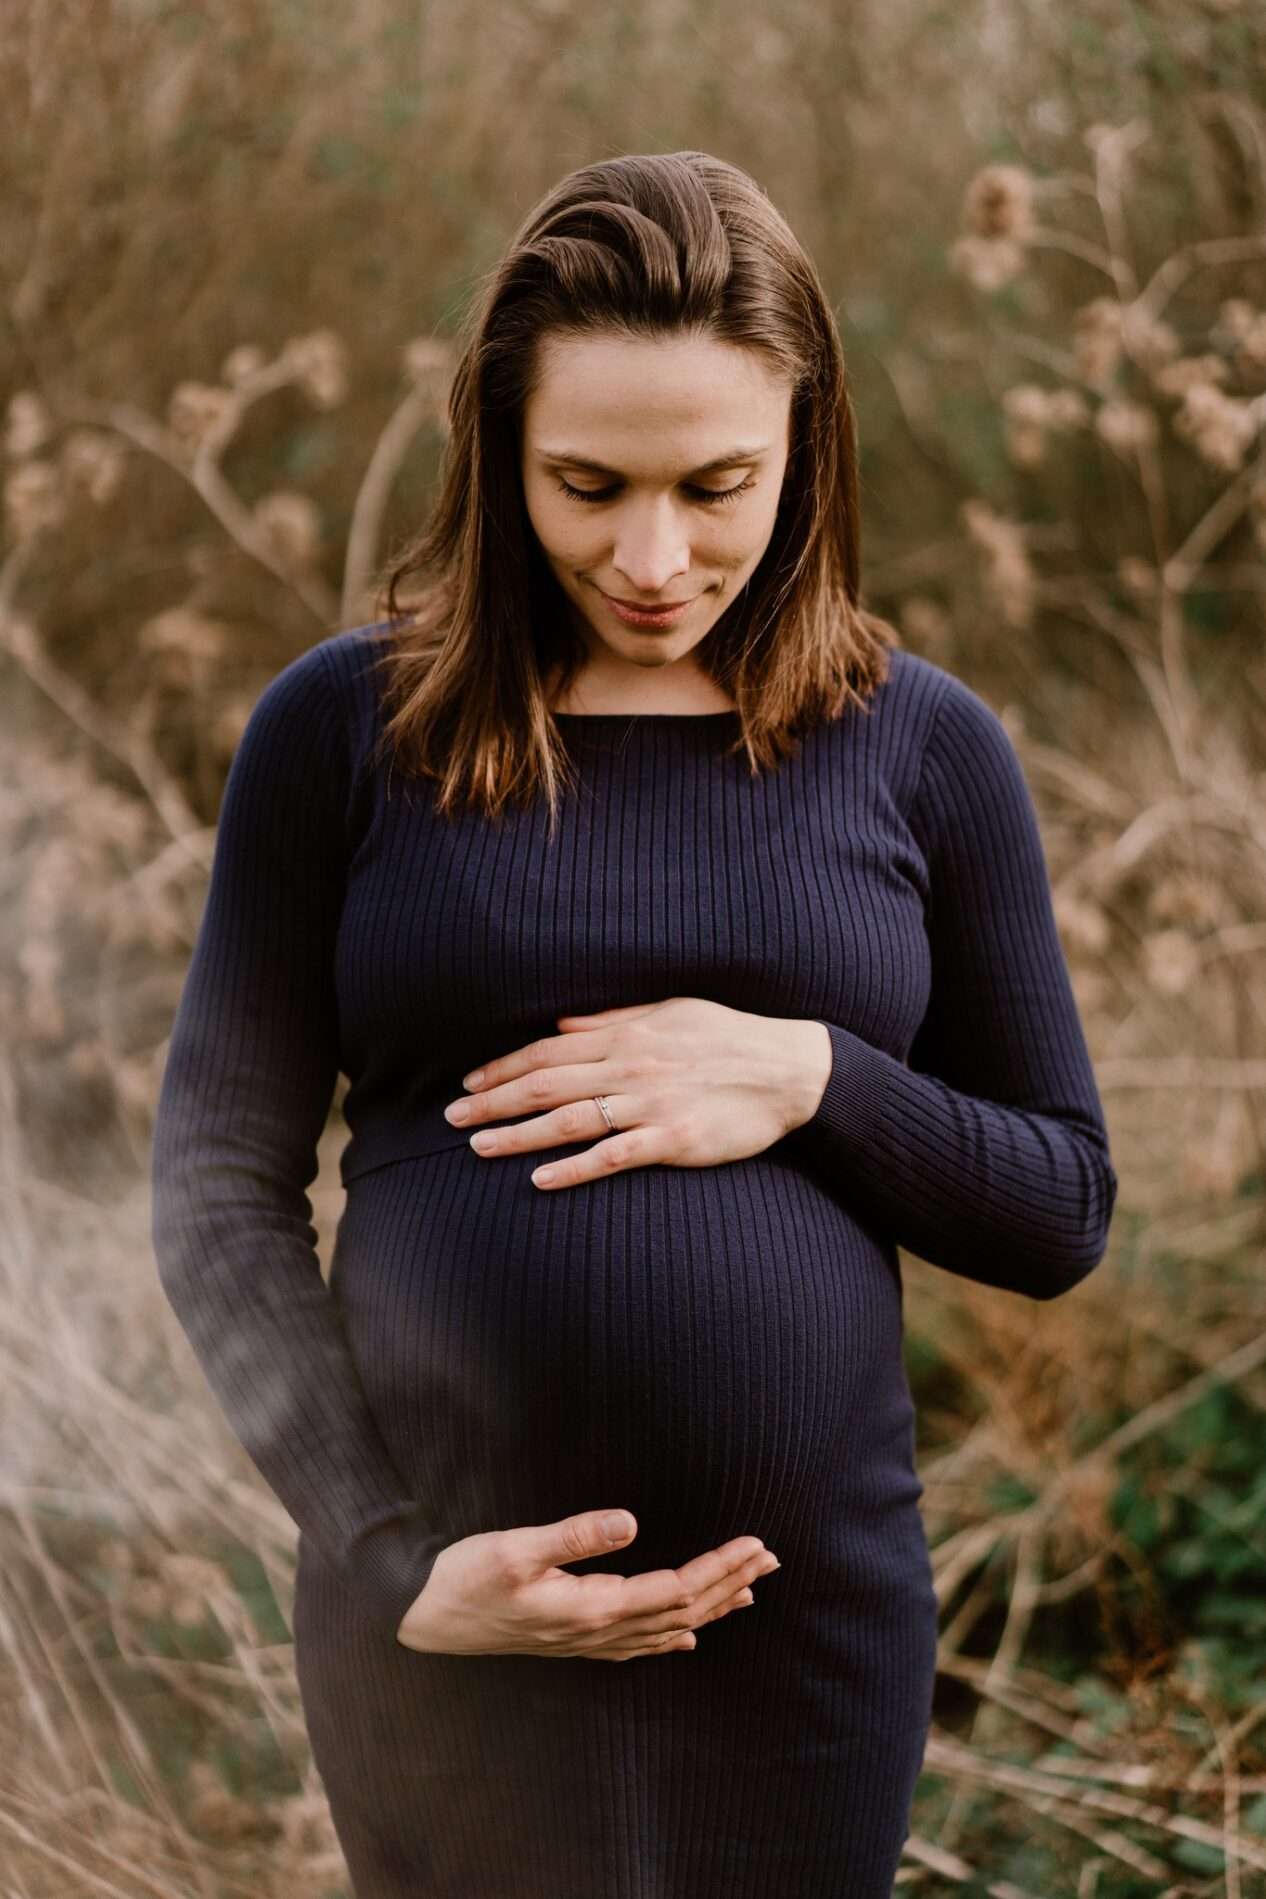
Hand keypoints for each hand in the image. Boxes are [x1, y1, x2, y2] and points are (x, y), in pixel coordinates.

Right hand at [395, 1509, 781, 1658]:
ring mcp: (587, 1642)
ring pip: (667, 1628)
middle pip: (683, 1610)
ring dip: (711, 1606)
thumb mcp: (514, 1548)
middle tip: (772, 1558)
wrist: (424, 1618)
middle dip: (730, 1583)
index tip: (755, 1544)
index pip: (676, 1588)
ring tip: (750, 1590)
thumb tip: (631, 1521)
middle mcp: (598, 1633)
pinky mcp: (574, 1640)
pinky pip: (639, 1642)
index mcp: (592, 1609)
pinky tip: (687, 1634)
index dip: (720, 1568)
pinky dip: (672, 1632)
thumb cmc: (465, 1578)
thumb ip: (574, 1535)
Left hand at [443, 997, 831, 1190]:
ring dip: (518, 1133)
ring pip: (570, 1119)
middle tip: (451, 1116)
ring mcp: (650, 1104)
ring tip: (478, 1146)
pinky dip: (574, 1168)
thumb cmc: (730, 1037)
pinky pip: (614, 1156)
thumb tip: (562, 1022)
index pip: (548, 1050)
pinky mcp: (673, 1139)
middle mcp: (630, 1066)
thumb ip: (614, 1019)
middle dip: (493, 1100)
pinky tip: (540, 1180)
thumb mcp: (670, 1011)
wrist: (791, 1070)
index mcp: (626, 1035)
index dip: (504, 1067)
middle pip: (546, 1083)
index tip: (469, 1081)